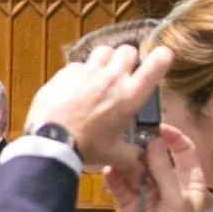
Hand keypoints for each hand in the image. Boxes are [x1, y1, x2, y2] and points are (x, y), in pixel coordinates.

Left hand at [23, 43, 172, 170]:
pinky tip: (75, 87)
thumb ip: (132, 155)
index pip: (157, 63)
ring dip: (105, 60)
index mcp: (130, 94)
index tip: (160, 59)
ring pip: (103, 51)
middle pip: (127, 50)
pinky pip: (78, 64)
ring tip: (100, 76)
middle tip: (123, 74)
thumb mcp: (115, 154)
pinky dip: (80, 72)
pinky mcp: (66, 72)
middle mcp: (112, 77)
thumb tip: (142, 161)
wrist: (50, 141)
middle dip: (128, 59)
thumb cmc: (86, 146)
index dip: (162, 56)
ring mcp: (87, 71)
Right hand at [112, 125, 207, 211]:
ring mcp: (147, 193)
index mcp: (189, 181)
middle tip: (129, 137)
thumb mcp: (177, 200)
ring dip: (126, 162)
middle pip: (155, 158)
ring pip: (135, 169)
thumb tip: (153, 143)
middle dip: (142, 148)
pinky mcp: (129, 204)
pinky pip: (119, 186)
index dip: (172, 138)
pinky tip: (108, 171)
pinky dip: (113, 178)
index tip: (157, 128)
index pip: (184, 151)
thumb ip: (164, 171)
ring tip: (116, 153)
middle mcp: (168, 184)